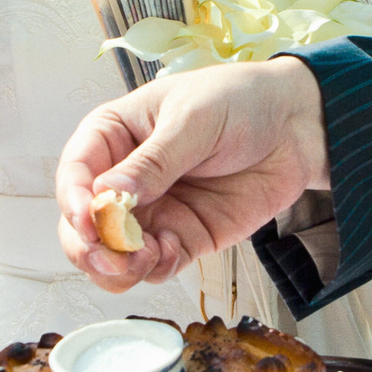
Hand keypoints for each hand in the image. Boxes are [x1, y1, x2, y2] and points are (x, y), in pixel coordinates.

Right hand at [55, 57, 330, 287]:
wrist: (298, 126)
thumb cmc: (240, 102)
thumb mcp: (194, 120)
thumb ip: (154, 161)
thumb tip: (109, 194)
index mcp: (114, 135)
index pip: (77, 172)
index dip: (73, 200)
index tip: (87, 220)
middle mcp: (125, 178)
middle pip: (84, 225)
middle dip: (89, 246)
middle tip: (111, 255)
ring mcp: (153, 211)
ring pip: (114, 254)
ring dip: (118, 266)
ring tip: (143, 260)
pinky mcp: (183, 236)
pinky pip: (155, 265)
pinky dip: (154, 269)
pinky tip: (169, 255)